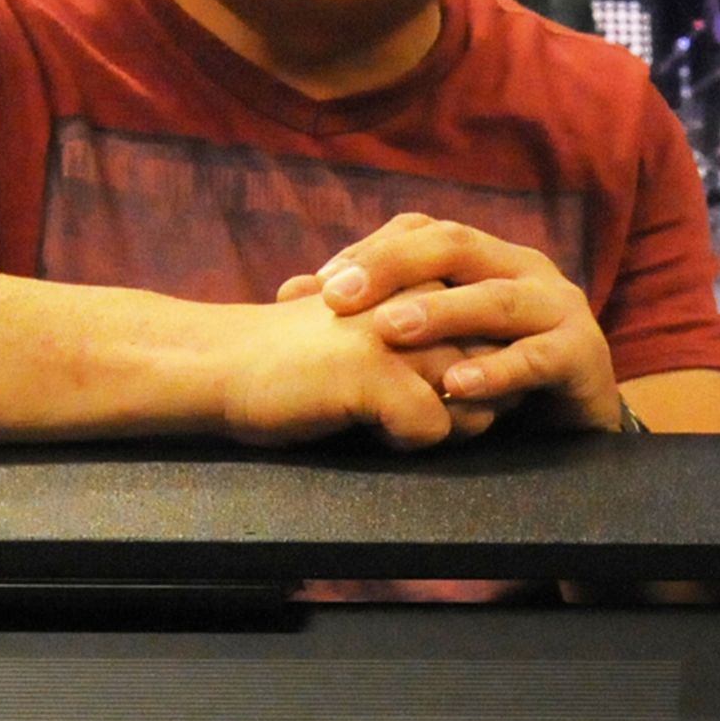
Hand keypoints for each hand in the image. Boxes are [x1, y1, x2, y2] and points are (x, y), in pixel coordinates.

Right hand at [216, 293, 495, 448]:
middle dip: (468, 404)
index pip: (494, 336)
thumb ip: (434, 348)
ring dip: (440, 424)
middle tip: (399, 406)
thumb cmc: (299, 361)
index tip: (412, 380)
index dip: (470, 377)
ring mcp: (399, 329)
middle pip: (492, 369)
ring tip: (382, 414)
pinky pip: (433, 428)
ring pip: (473, 398)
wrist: (219, 363)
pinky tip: (361, 424)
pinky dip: (404, 442)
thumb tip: (500, 395)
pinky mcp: (376, 369)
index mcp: (420, 279)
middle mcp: (419, 294)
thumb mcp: (378, 337)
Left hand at [287, 213, 625, 432]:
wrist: (575, 426)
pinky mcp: (582, 355)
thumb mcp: (431, 341)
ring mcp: (558, 308)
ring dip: (441, 313)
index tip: (321, 284)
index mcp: (485, 257)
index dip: (372, 250)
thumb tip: (286, 291)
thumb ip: (372, 315)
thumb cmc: (493, 376)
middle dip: (394, 267)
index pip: (423, 231)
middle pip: (456, 245)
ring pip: (496, 299)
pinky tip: (458, 386)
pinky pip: (537, 358)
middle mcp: (523, 268)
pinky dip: (497, 370)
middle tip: (340, 298)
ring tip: (391, 329)